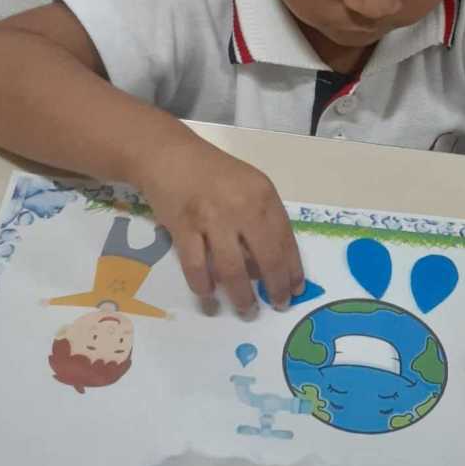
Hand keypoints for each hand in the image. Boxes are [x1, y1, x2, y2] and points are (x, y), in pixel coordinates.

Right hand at [137, 133, 303, 317]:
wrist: (169, 155)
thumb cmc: (214, 174)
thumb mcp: (249, 186)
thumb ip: (263, 219)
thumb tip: (270, 266)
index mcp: (263, 195)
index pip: (286, 240)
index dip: (292, 269)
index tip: (295, 289)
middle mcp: (242, 207)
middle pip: (267, 258)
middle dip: (275, 288)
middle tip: (277, 305)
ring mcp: (211, 218)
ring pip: (232, 269)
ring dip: (241, 296)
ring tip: (246, 310)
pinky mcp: (183, 228)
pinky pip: (196, 267)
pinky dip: (204, 286)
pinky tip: (209, 296)